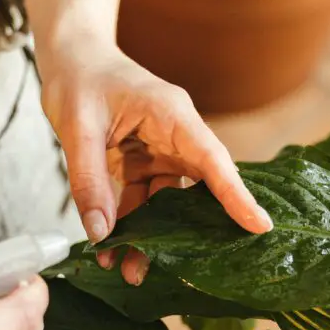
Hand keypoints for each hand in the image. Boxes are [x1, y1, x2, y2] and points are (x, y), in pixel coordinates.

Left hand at [40, 43, 272, 283]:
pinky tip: (110, 247)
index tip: (260, 227)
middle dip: (189, 234)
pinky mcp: (141, 162)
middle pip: (196, 190)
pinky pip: (142, 200)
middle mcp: (174, 135)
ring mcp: (159, 151)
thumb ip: (89, 181)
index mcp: (172, 115)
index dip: (236, 195)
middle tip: (179, 270)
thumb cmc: (79, 78)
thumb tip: (101, 233)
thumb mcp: (77, 128)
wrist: (69, 58)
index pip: (213, 160)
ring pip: (165, 204)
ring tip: (126, 270)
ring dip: (149, 237)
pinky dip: (128, 224)